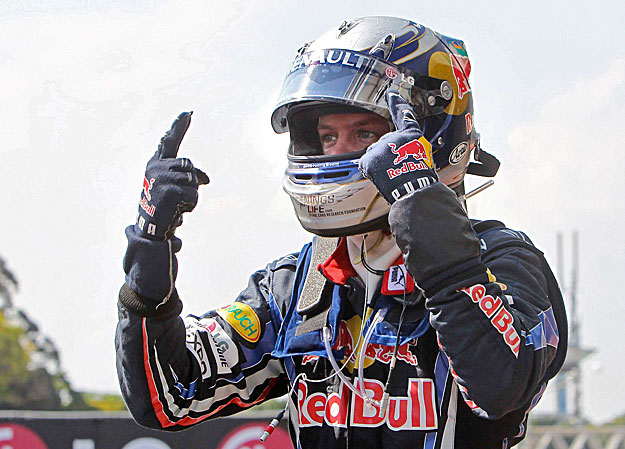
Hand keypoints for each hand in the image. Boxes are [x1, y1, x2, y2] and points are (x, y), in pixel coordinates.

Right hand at [136, 112, 208, 239]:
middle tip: (181, 197)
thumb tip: (205, 179)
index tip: (189, 112)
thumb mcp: (175, 187)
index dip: (179, 127)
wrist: (150, 230)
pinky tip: (177, 211)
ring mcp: (161, 178)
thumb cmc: (164, 208)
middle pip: (190, 166)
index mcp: (156, 164)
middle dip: (192, 181)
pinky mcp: (168, 190)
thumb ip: (187, 176)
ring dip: (191, 196)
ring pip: (194, 181)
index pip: (170, 142)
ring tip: (176, 205)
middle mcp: (156, 167)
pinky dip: (190, 206)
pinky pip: (194, 195)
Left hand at [358, 90, 436, 203]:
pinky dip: (372, 171)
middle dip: (390, 155)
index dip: (398, 104)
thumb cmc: (421, 177)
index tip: (391, 94)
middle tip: (400, 168)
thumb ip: (411, 147)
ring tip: (392, 174)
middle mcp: (394, 136)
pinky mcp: (369, 158)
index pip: (404, 115)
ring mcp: (380, 146)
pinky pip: (367, 164)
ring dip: (381, 164)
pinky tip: (383, 176)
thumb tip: (404, 152)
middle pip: (386, 144)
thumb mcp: (424, 155)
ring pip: (376, 154)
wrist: (413, 188)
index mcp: (411, 134)